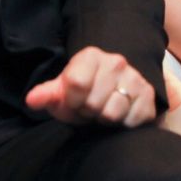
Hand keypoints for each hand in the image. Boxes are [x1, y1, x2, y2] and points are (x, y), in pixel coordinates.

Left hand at [25, 46, 155, 127]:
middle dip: (88, 113)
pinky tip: (120, 116)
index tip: (74, 102)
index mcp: (90, 56)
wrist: (113, 95)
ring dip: (105, 120)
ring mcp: (135, 77)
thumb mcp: (62, 94)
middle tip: (90, 109)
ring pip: (112, 113)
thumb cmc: (82, 95)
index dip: (71, 101)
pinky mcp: (149, 95)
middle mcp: (116, 61)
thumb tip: (31, 100)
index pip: (76, 83)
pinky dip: (123, 125)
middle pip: (93, 102)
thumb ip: (46, 95)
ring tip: (103, 112)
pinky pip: (132, 120)